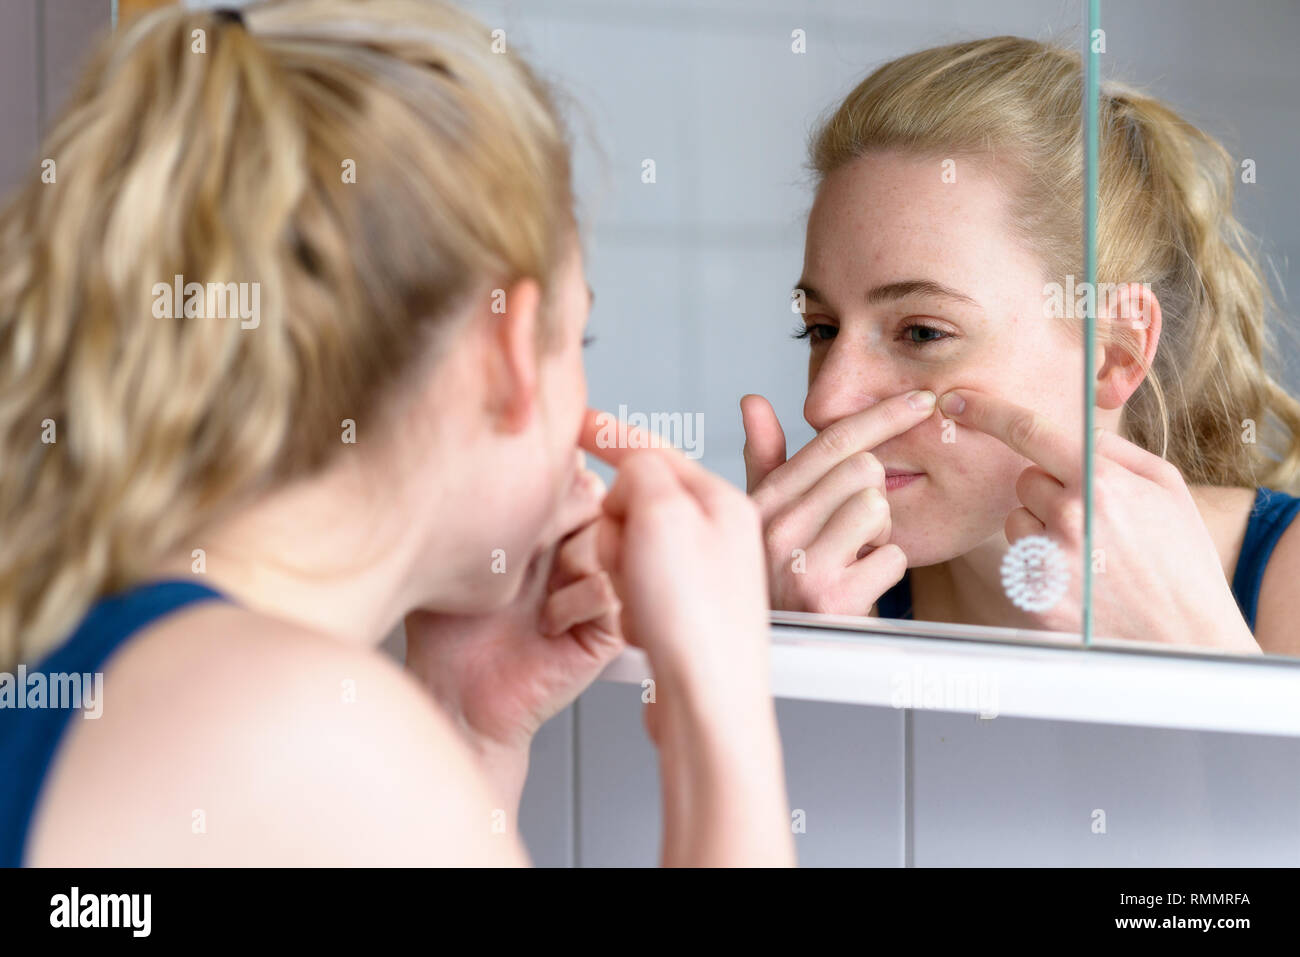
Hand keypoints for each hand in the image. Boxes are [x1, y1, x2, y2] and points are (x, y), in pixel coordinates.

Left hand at [405, 453, 623, 781]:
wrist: (456, 695)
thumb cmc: (448, 631)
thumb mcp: (454, 550)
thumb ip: (481, 498)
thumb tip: (497, 444)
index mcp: (541, 525)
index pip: (567, 474)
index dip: (552, 477)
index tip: (528, 497)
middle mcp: (571, 549)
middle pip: (593, 497)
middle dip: (558, 514)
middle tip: (528, 546)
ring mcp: (592, 584)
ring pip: (606, 537)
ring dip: (568, 556)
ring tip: (533, 589)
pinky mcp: (607, 625)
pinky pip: (610, 588)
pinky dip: (575, 600)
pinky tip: (547, 622)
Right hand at [580, 408, 770, 704]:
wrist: (708, 704)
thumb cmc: (697, 622)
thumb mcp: (663, 517)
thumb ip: (642, 472)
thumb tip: (629, 469)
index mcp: (720, 502)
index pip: (654, 450)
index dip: (610, 434)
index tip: (577, 421)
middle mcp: (716, 535)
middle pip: (636, 501)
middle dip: (616, 527)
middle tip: (628, 558)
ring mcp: (700, 576)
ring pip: (628, 547)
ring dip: (618, 570)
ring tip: (639, 599)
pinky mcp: (683, 613)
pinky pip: (632, 587)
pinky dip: (626, 603)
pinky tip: (643, 624)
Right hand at [741, 391, 936, 614]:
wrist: (788, 652)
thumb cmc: (782, 581)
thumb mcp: (765, 518)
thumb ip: (764, 459)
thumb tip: (753, 400)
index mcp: (762, 503)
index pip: (830, 442)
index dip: (882, 415)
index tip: (921, 400)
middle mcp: (775, 529)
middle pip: (863, 468)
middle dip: (873, 496)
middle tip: (854, 530)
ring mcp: (800, 563)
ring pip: (877, 507)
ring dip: (880, 534)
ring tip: (854, 557)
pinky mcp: (830, 597)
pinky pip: (891, 555)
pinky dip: (887, 570)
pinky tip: (861, 584)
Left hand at [937, 389, 1258, 650]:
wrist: (1187, 637)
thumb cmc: (1181, 558)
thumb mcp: (1167, 488)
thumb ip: (1115, 451)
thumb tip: (1074, 430)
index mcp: (1101, 483)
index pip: (1028, 431)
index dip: (986, 410)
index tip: (956, 400)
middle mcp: (1068, 518)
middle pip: (1025, 480)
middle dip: (1050, 491)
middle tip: (1094, 519)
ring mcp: (1048, 561)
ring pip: (1017, 521)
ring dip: (1042, 529)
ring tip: (1090, 554)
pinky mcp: (1034, 597)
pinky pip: (1018, 561)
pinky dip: (1040, 565)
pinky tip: (1080, 581)